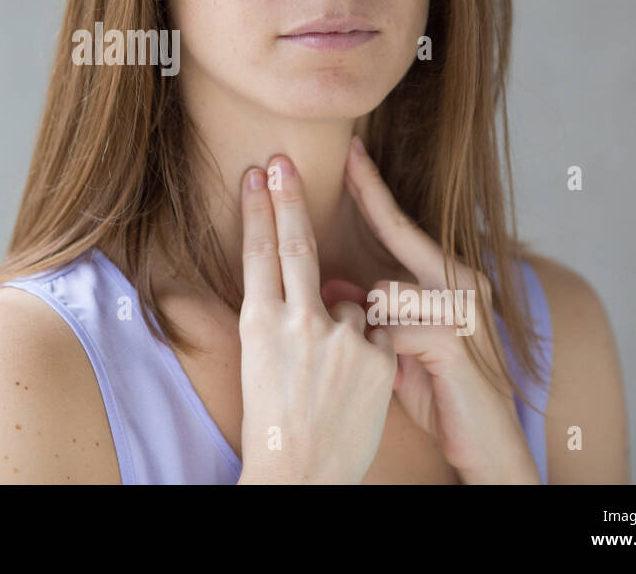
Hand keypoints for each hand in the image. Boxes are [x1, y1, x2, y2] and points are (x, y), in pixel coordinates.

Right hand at [236, 154, 397, 483]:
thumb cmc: (275, 421)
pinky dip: (371, 354)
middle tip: (282, 161)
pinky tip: (354, 388)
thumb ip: (284, 318)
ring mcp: (338, 339)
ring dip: (346, 329)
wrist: (300, 475)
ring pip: (351, 304)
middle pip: (295, 246)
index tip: (257, 176)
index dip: (258, 211)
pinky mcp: (375, 358)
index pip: (258, 253)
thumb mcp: (262, 361)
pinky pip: (378, 335)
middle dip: (288, 199)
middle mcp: (295, 324)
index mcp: (259, 324)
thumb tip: (310, 287)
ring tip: (328, 378)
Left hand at [344, 135, 540, 483]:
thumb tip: (337, 283)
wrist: (486, 445)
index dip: (373, 189)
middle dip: (368, 194)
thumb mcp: (398, 346)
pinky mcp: (453, 339)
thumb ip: (373, 312)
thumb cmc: (442, 393)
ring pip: (385, 291)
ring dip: (372, 328)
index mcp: (451, 280)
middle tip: (345, 151)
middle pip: (401, 231)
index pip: (402, 226)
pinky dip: (383, 352)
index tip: (350, 152)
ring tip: (396, 363)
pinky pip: (390, 328)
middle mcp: (463, 283)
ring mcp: (462, 308)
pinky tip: (405, 376)